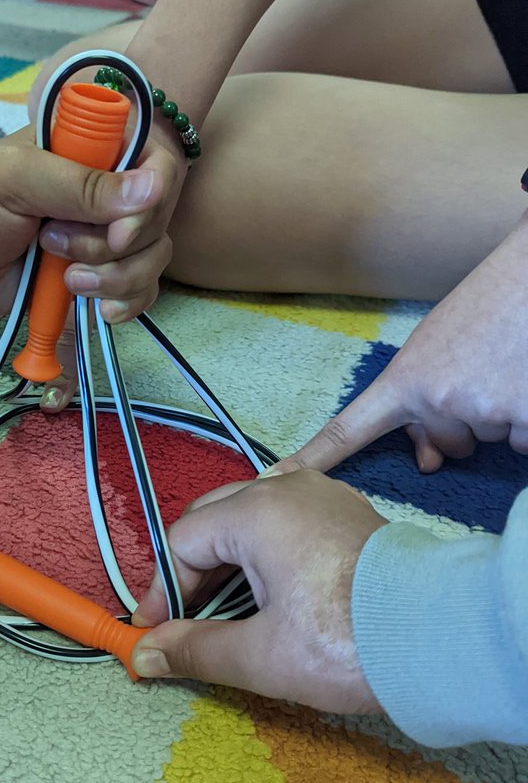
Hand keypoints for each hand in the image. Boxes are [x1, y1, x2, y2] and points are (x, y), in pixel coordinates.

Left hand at [0, 128, 179, 319]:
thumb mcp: (18, 180)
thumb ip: (82, 185)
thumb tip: (152, 188)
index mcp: (92, 149)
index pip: (158, 164)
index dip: (150, 200)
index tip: (118, 229)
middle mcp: (106, 192)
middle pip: (158, 220)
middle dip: (118, 247)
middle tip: (59, 247)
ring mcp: (101, 237)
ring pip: (151, 261)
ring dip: (116, 279)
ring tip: (65, 281)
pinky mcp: (93, 278)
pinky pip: (136, 294)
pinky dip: (122, 305)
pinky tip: (93, 310)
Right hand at [131, 472, 386, 713]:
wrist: (441, 637)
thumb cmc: (348, 641)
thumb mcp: (260, 655)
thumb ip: (195, 650)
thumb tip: (145, 655)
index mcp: (254, 513)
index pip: (182, 543)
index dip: (161, 592)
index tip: (155, 634)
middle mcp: (284, 488)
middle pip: (211, 520)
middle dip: (191, 573)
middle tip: (186, 623)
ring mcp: (320, 495)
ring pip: (249, 518)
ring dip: (229, 563)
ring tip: (229, 615)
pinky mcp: (347, 514)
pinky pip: (286, 521)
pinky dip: (265, 553)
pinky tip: (273, 594)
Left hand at [274, 211, 527, 474]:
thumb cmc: (487, 303)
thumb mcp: (437, 348)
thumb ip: (420, 400)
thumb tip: (428, 463)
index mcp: (405, 379)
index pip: (349, 428)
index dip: (315, 459)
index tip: (280, 479)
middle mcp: (437, 400)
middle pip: (447, 446)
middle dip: (463, 419)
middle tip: (482, 372)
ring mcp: (481, 410)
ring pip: (488, 441)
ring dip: (499, 414)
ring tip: (505, 366)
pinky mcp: (525, 416)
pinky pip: (523, 443)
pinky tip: (525, 380)